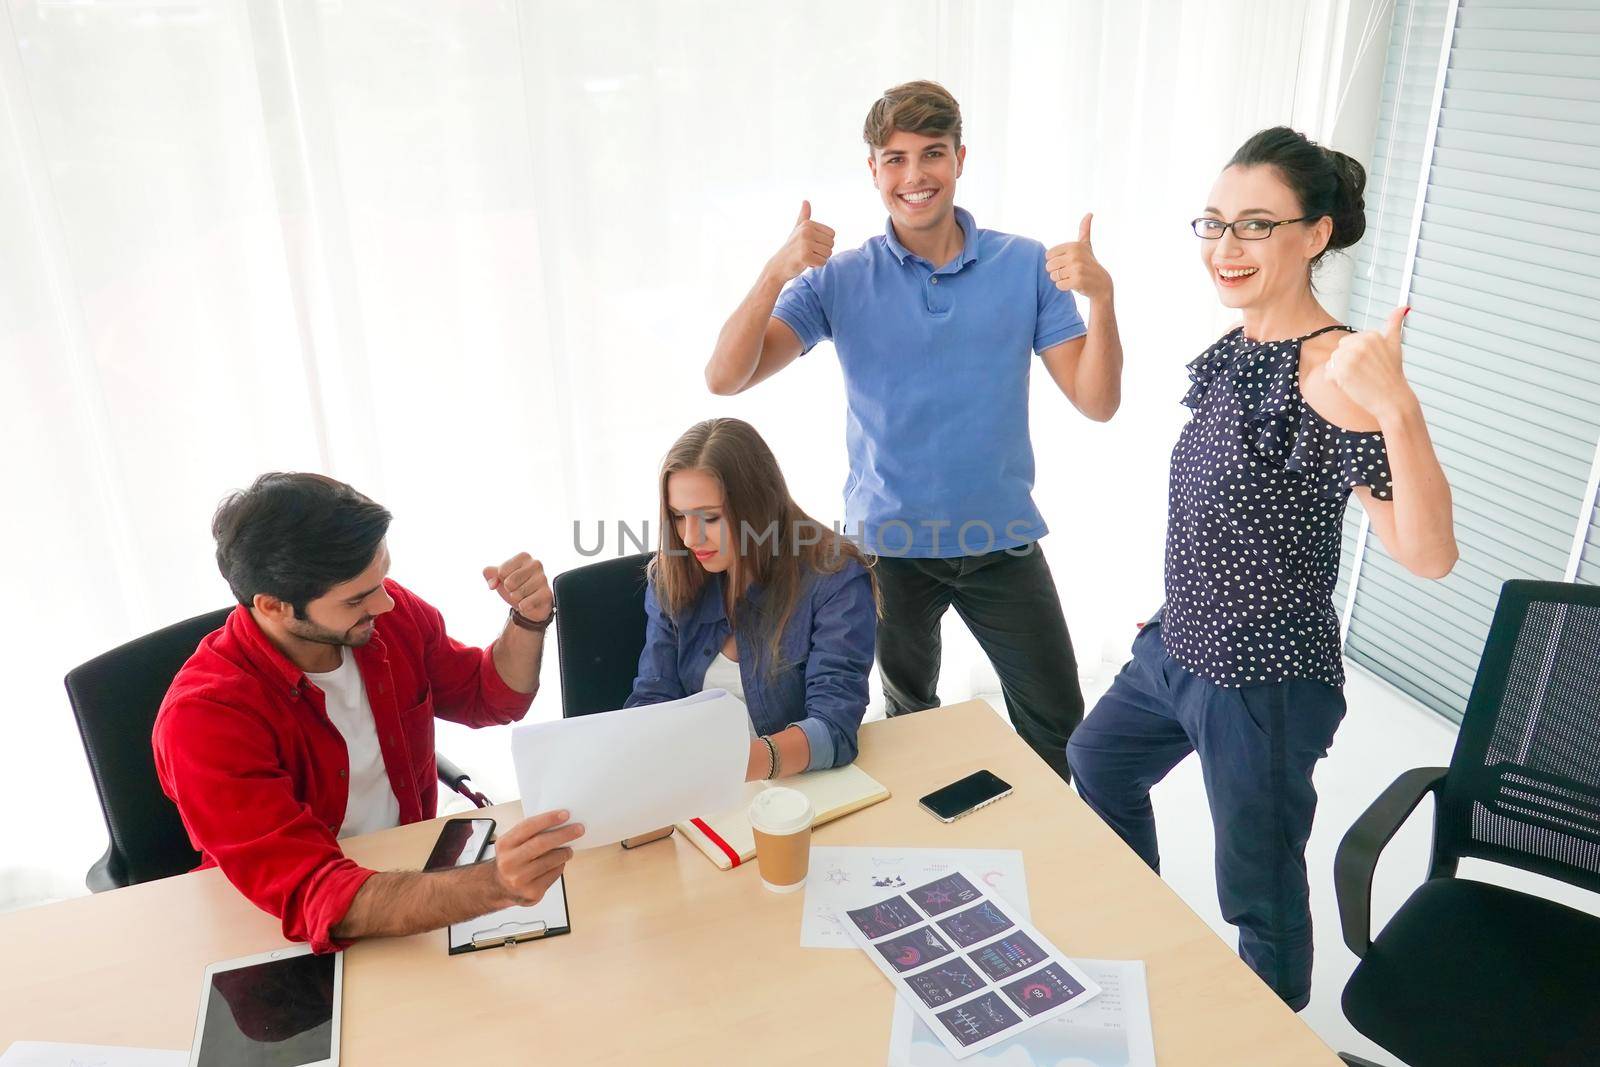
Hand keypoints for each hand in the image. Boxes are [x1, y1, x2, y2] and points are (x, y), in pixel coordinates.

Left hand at [483, 553, 552, 622]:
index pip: (501, 571)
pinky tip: (528, 603)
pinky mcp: (547, 594)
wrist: (529, 604)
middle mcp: (536, 564)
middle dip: (509, 590)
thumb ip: (489, 574)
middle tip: (516, 589)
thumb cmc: (514, 586)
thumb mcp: (498, 577)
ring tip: (523, 596)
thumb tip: (492, 584)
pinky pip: (525, 604)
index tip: (510, 580)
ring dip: (516, 599)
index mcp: (524, 557)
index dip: (502, 580)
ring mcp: (543, 578)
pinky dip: (523, 607)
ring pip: (517, 594)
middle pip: (509, 582)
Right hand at [492, 810, 583, 904]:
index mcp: (505, 845)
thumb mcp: (512, 843)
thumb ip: (530, 833)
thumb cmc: (511, 860)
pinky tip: (559, 863)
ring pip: (550, 860)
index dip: (548, 819)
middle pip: (541, 844)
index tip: (565, 814)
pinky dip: (559, 866)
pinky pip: (553, 875)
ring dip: (564, 852)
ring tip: (569, 850)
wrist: (499, 887)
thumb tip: (558, 823)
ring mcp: (520, 879)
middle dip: (563, 834)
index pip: (528, 827)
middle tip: (578, 829)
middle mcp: (509, 862)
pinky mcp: (532, 892)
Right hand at [766, 200, 834, 282]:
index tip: (811, 245)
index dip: (824, 243)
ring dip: (819, 259)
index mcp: (808, 224)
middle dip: (822, 252)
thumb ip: (803, 216)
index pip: (832, 234)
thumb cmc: (791, 248)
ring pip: (828, 253)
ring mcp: (805, 243)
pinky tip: (805, 263)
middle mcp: (807, 231)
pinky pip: (822, 262)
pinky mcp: (805, 256)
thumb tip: (806, 201)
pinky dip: (816, 265)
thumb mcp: (797, 230)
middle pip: (831, 244)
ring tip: (807, 257)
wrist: (778, 265)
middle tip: (808, 252)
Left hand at [1044, 213, 1111, 302]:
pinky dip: (1064, 287)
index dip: (1055, 261)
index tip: (1068, 262)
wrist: (1102, 283)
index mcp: (1073, 245)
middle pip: (1049, 266)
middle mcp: (1075, 255)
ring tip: (1073, 277)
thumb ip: (1085, 229)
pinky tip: (1074, 284)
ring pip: (1053, 276)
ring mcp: (1077, 268)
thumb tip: (1089, 213)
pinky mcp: (1077, 281)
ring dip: (1061, 279)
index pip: (1048, 256)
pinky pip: (1059, 285)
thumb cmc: (1090, 263)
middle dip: (1057, 271)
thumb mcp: (1086, 245)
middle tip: (1070, 271)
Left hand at [1327, 306, 1416, 422]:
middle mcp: (1359, 343)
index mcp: (1371, 335)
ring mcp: (1349, 358)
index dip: (1357, 356)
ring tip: (1360, 378)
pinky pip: (1328, 374)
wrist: (1392, 399)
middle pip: (1339, 350)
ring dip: (1342, 372)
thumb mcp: (1395, 344)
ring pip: (1333, 361)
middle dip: (1348, 362)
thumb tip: (1403, 307)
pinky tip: (1352, 385)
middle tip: (1365, 372)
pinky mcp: (1340, 372)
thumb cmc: (1392, 374)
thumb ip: (1395, 323)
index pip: (1349, 342)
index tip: (1371, 363)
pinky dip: (1336, 382)